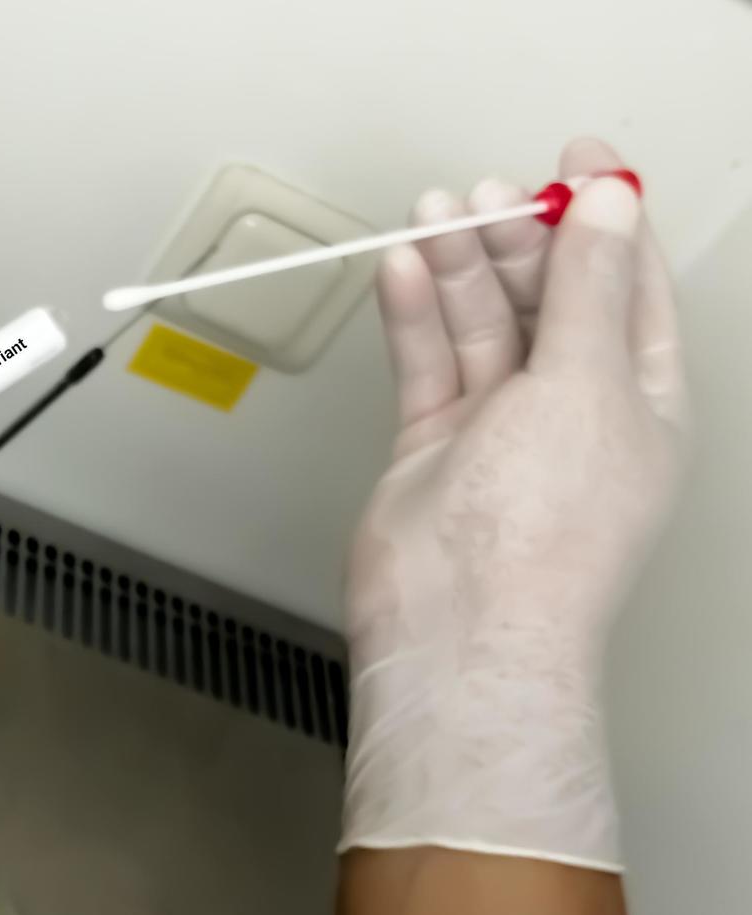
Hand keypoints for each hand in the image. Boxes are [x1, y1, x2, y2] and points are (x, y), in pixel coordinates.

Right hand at [340, 139, 687, 870]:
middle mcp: (573, 407)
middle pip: (547, 295)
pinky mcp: (435, 441)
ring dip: (459, 265)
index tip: (577, 159)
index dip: (607, 216)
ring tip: (435, 215)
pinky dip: (415, 312)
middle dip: (518, 237)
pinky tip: (404, 271)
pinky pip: (427, 360)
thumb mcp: (590, 384)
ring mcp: (501, 425)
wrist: (459, 625)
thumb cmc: (545, 537)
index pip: (629, 285)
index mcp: (640, 398)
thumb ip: (591, 288)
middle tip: (484, 193)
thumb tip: (612, 207)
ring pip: (480, 321)